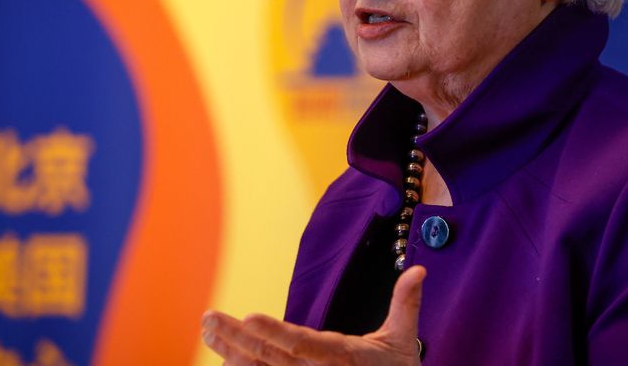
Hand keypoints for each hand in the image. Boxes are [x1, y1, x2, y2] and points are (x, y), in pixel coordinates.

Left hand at [201, 265, 426, 365]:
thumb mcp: (404, 340)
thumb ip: (405, 303)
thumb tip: (420, 270)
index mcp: (341, 358)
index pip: (303, 345)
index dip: (275, 333)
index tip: (250, 318)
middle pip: (272, 358)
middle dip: (237, 338)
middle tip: (209, 318)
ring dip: (231, 352)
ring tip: (208, 329)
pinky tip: (222, 355)